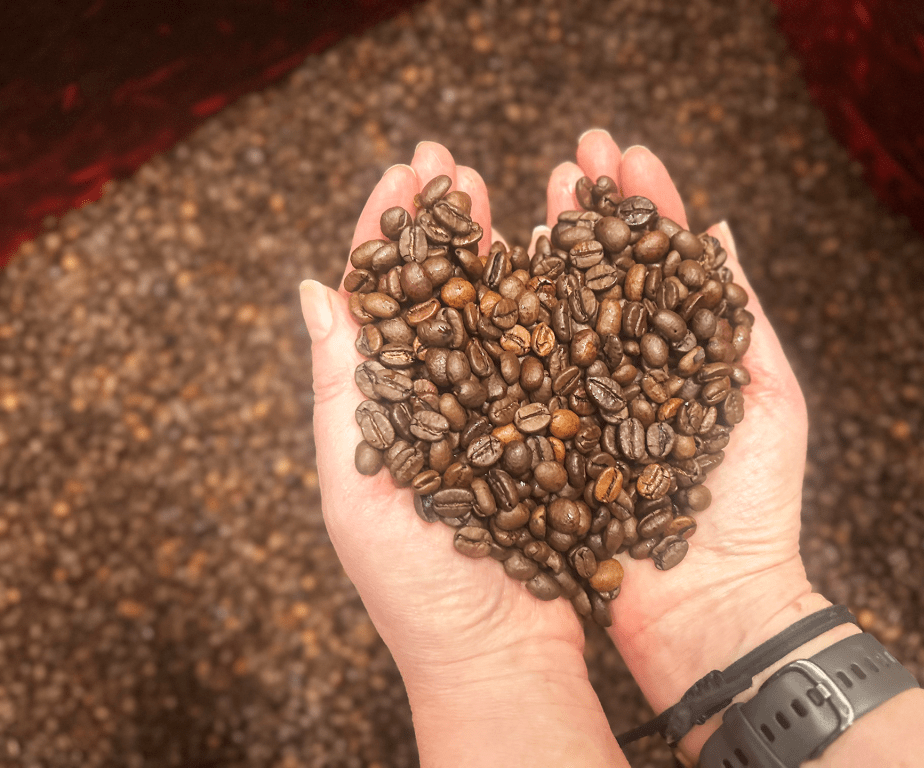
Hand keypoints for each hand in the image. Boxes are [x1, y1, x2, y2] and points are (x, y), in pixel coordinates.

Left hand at [300, 142, 627, 766]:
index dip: (391, 231)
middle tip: (450, 158)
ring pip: (504, 308)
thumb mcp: (359, 490)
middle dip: (445, 220)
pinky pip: (559, 352)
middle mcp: (449, 395)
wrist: (502, 656)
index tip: (404, 172)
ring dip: (503, 240)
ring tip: (507, 185)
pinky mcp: (560, 427)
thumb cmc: (416, 590)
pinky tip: (563, 250)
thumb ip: (342, 391)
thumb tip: (315, 289)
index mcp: (391, 403)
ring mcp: (507, 406)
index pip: (384, 300)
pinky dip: (560, 297)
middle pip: (444, 288)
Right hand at [556, 130, 843, 760]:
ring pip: (553, 310)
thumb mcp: (769, 403)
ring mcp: (578, 400)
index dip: (642, 204)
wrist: (709, 607)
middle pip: (599, 272)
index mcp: (676, 352)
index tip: (626, 151)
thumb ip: (740, 318)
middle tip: (574, 151)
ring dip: (542, 247)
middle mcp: (621, 366)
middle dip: (586, 207)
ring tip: (531, 189)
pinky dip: (505, 321)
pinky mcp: (542, 441)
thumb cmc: (756, 509)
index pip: (657, 262)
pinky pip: (518, 374)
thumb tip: (719, 233)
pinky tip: (494, 269)